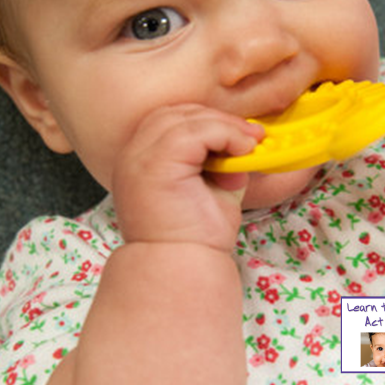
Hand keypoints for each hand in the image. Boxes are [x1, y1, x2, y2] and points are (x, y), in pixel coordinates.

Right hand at [111, 105, 262, 251]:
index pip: (170, 120)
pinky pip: (194, 131)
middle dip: (217, 120)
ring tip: (250, 145)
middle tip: (252, 137)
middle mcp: (132, 154)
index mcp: (140, 159)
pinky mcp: (155, 165)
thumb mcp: (211, 186)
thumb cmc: (195, 237)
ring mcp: (139, 158)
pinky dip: (224, 134)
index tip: (240, 136)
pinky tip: (242, 150)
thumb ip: (219, 159)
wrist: (181, 271)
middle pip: (177, 113)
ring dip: (224, 126)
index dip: (206, 121)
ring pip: (186, 118)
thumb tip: (244, 140)